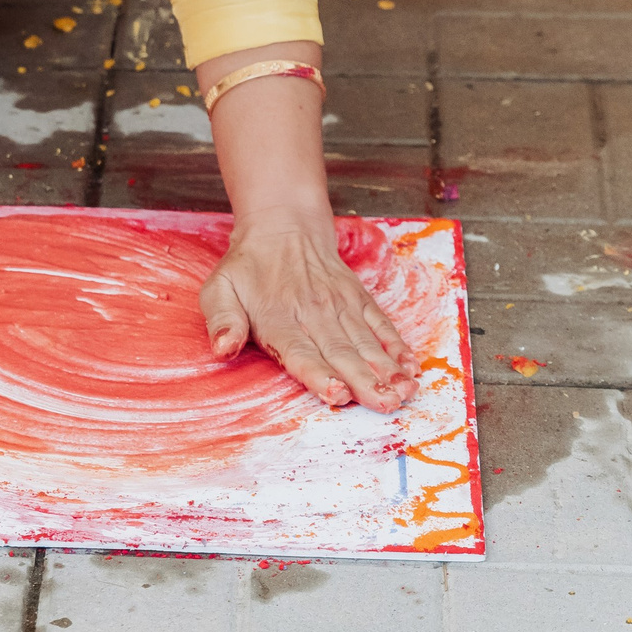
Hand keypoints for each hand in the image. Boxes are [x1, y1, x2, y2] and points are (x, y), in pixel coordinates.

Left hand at [198, 215, 417, 411]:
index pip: (300, 352)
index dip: (319, 375)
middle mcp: (313, 314)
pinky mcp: (357, 298)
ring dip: (387, 370)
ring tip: (405, 392)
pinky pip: (380, 324)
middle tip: (386, 405)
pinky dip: (397, 345)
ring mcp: (339, 305)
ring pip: (365, 342)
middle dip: (365, 382)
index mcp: (278, 318)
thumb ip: (221, 320)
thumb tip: (223, 348)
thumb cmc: (247, 268)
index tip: (338, 393)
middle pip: (341, 353)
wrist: (282, 225)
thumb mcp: (219, 289)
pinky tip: (411, 366)